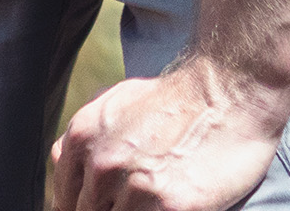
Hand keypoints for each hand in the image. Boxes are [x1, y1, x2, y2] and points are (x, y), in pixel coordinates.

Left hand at [48, 57, 286, 210]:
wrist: (228, 91)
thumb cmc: (175, 99)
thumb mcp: (114, 103)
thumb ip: (84, 136)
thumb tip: (61, 161)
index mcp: (81, 140)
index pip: (64, 200)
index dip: (80, 209)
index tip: (101, 207)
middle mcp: (101, 165)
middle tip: (132, 203)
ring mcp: (135, 188)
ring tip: (149, 203)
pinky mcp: (170, 206)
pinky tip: (166, 207)